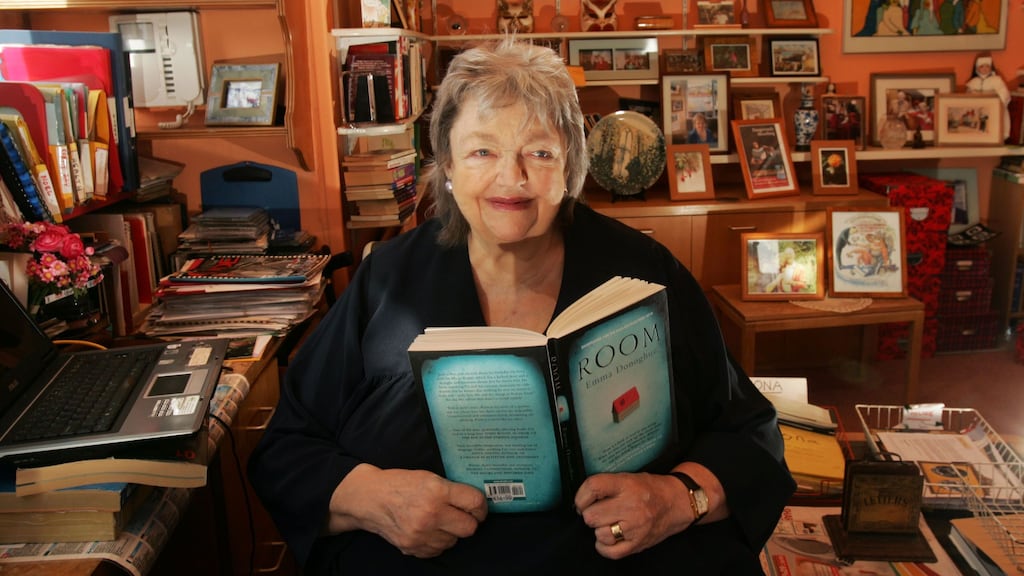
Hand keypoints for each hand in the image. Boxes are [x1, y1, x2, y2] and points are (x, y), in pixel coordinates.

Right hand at [329, 465, 487, 557]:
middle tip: (463, 516)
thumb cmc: (399, 484)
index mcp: (436, 491)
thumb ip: (451, 490)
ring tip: (438, 520)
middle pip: (469, 528)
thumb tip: (475, 502)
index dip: (481, 506)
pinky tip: (427, 529)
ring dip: (450, 532)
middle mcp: (430, 514)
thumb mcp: (428, 477)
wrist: (369, 499)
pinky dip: (436, 541)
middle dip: (469, 522)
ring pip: (454, 541)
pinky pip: (438, 550)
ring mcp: (421, 534)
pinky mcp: (413, 547)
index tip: (479, 508)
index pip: (474, 503)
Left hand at [573, 472, 690, 559]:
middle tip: (599, 512)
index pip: (592, 488)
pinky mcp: (638, 543)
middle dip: (590, 514)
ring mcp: (635, 527)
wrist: (676, 503)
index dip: (581, 496)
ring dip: (600, 529)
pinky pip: (610, 551)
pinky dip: (604, 546)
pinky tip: (610, 537)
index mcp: (626, 485)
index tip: (581, 501)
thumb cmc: (650, 489)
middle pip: (591, 515)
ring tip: (609, 522)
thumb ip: (606, 485)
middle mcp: (631, 506)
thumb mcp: (628, 477)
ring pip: (599, 534)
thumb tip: (582, 499)